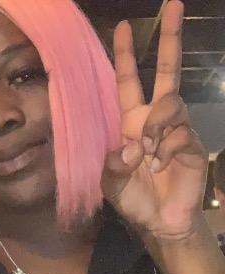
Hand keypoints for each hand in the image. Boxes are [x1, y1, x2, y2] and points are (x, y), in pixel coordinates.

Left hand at [101, 0, 208, 240]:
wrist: (159, 221)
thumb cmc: (134, 200)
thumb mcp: (111, 184)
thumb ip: (112, 165)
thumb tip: (132, 145)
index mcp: (132, 124)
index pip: (128, 83)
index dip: (125, 57)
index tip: (123, 28)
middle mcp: (155, 120)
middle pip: (165, 73)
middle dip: (168, 40)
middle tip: (174, 4)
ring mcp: (176, 130)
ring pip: (171, 104)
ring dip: (155, 126)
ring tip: (147, 154)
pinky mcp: (192, 145)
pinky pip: (180, 134)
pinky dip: (166, 150)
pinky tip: (160, 167)